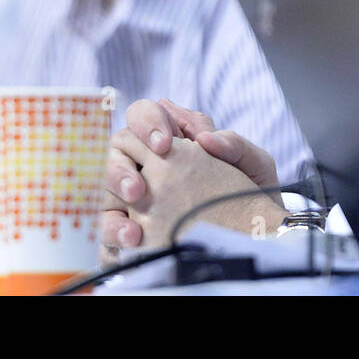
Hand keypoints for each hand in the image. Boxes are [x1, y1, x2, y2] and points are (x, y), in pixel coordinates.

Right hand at [106, 131, 285, 249]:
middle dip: (118, 169)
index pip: (144, 115)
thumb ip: (235, 144)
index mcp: (172, 139)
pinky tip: (132, 244)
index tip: (164, 145)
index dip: (148, 123)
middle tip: (138, 189)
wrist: (257, 238)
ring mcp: (131, 197)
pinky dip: (114, 235)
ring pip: (101, 190)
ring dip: (110, 208)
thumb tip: (205, 139)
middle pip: (114, 151)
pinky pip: (106, 230)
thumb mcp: (254, 165)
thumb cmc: (251, 194)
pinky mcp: (127, 230)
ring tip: (133, 227)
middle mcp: (145, 163)